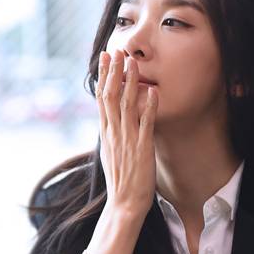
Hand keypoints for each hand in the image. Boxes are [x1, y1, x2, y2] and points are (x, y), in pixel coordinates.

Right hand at [95, 49, 158, 216]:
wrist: (124, 203)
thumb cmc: (121, 180)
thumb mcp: (111, 152)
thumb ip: (112, 133)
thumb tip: (111, 117)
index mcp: (106, 133)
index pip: (101, 98)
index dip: (103, 76)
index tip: (104, 57)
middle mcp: (114, 133)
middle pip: (110, 96)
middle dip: (113, 72)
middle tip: (116, 50)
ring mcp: (127, 140)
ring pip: (126, 105)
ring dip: (130, 82)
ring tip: (133, 62)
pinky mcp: (142, 148)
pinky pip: (145, 123)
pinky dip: (148, 106)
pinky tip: (152, 91)